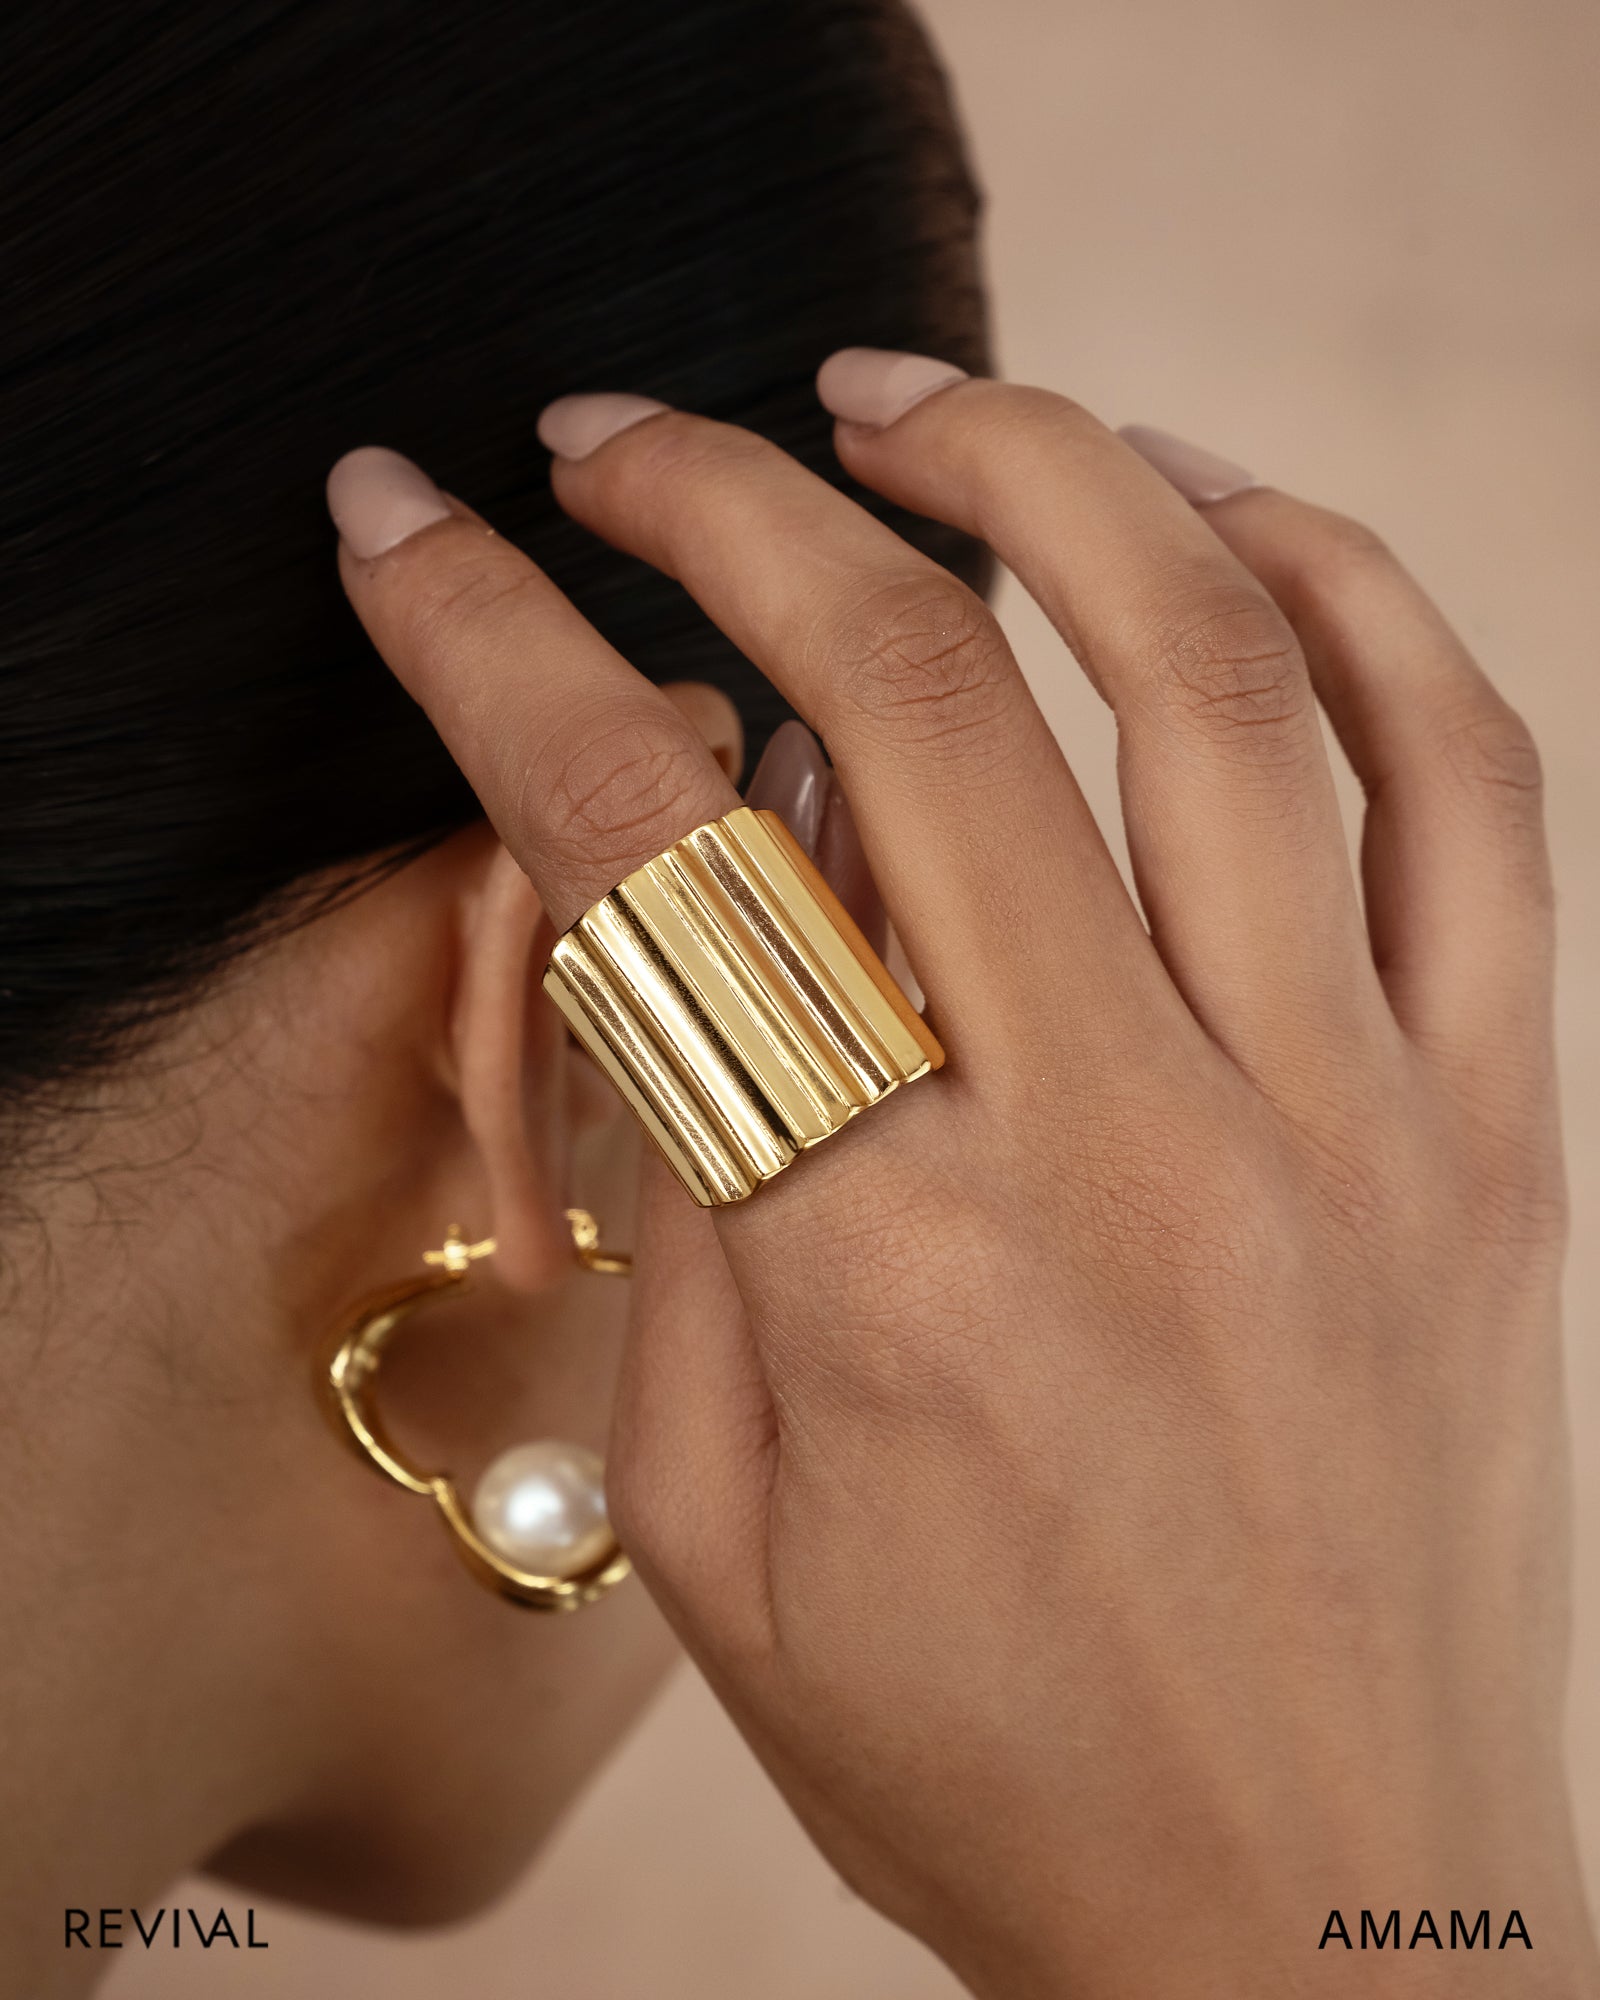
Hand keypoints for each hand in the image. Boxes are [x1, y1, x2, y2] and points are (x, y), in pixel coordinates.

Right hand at [327, 360, 1596, 1997]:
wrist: (1320, 1938)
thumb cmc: (989, 1760)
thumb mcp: (715, 1536)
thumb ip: (686, 1199)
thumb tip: (686, 895)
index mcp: (896, 1282)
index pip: (651, 855)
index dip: (492, 645)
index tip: (413, 529)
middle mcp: (1138, 1157)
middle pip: (918, 695)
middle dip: (731, 502)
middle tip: (634, 439)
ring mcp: (1356, 1124)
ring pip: (1217, 664)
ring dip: (1042, 468)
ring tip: (913, 405)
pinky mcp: (1500, 1134)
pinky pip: (1465, 780)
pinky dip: (1344, 590)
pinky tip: (1221, 513)